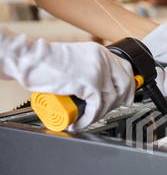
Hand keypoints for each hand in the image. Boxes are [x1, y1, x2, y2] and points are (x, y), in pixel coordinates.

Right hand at [0, 26, 134, 130]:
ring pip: (110, 100)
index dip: (129, 86)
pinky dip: (89, 119)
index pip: (126, 70)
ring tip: (87, 117)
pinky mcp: (90, 84)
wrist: (29, 59)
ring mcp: (98, 72)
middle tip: (108, 112)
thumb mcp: (77, 59)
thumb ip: (92, 68)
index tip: (127, 97)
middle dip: (119, 103)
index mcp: (101, 52)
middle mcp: (103, 60)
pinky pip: (97, 108)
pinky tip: (80, 122)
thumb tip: (101, 87)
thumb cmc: (46, 62)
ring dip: (100, 114)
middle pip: (124, 86)